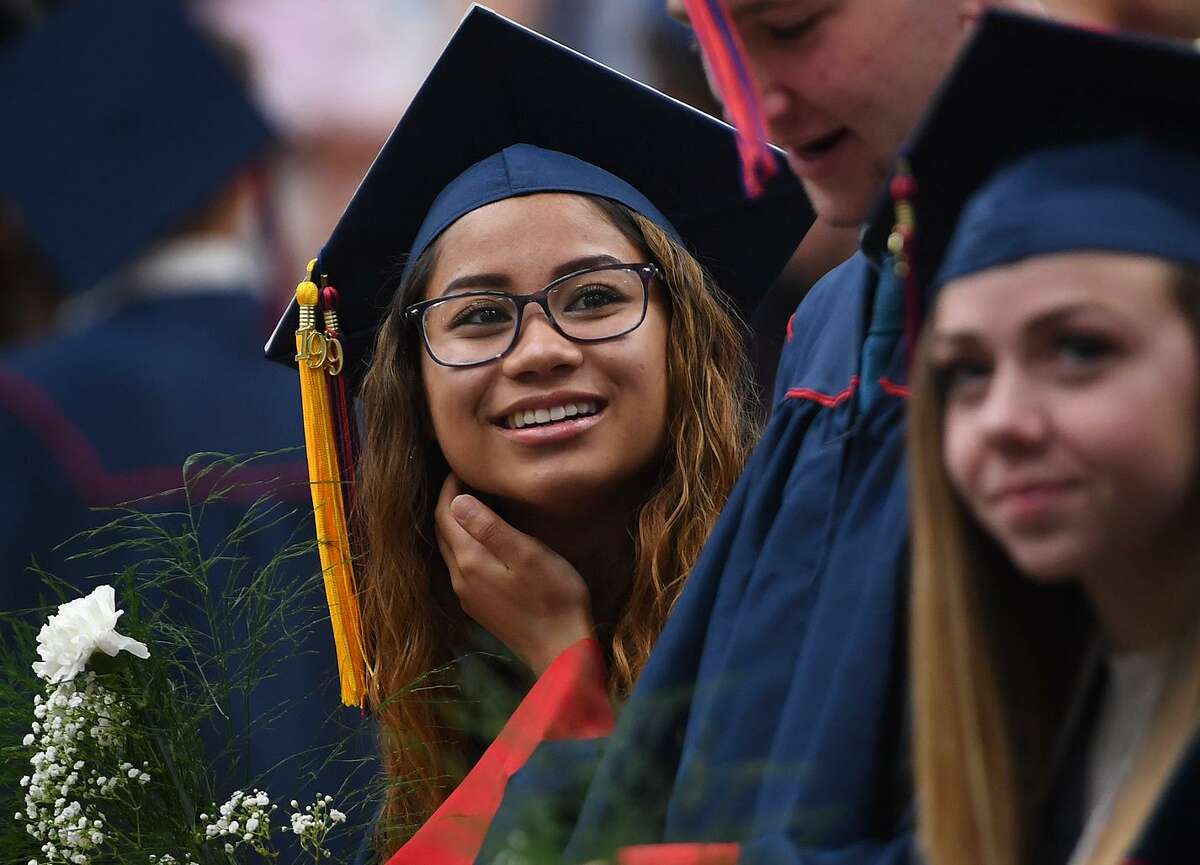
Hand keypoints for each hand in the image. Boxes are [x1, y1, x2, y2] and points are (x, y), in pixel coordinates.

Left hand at [434, 474, 594, 675]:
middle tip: (466, 478)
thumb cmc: (553, 596)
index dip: (450, 487)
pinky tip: (484, 539)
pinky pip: (461, 566)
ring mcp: (468, 594)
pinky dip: (465, 544)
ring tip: (475, 502)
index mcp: (469, 560)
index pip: (446, 513)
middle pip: (443, 531)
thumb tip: (456, 500)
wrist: (560, 650)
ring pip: (451, 549)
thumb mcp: (527, 554)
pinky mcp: (479, 606)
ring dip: (456, 523)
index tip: (462, 466)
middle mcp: (460, 577)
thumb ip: (490, 527)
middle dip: (449, 502)